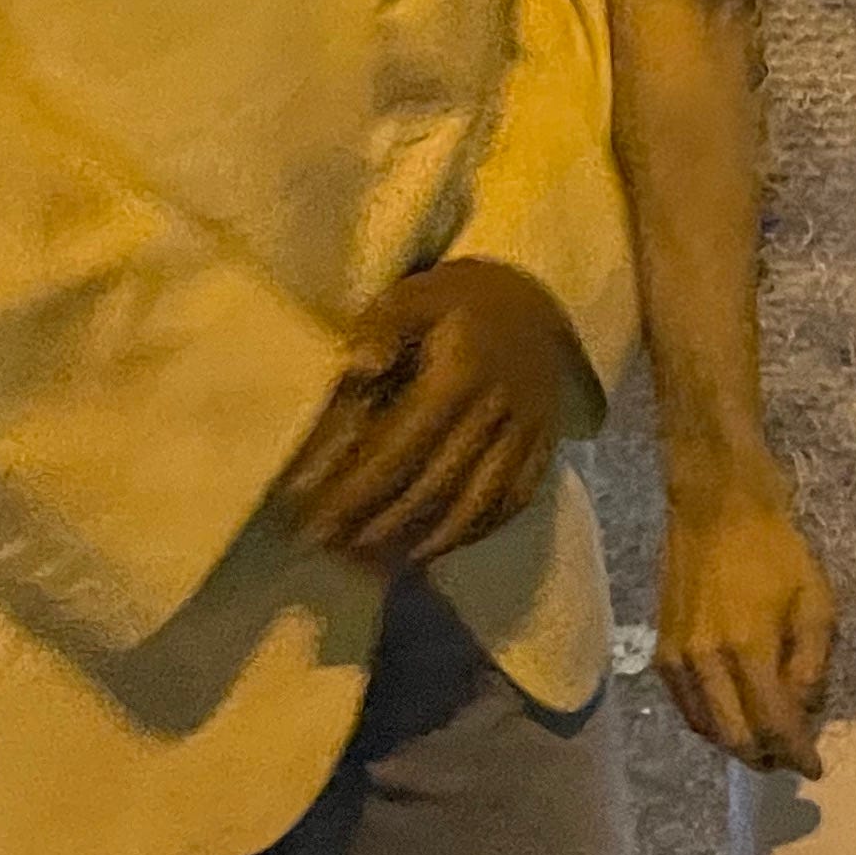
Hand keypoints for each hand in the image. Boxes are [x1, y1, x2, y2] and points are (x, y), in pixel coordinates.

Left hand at [279, 261, 586, 571]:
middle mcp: (498, 410)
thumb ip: (380, 329)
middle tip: (328, 547)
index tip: (309, 517)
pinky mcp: (546, 442)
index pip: (399, 448)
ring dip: (424, 538)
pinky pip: (515, 498)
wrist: (539, 294)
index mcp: (460, 375)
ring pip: (477, 501)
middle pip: (433, 484)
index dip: (353, 489)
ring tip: (377, 560)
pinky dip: (477, 530)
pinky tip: (438, 546)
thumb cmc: (460, 300)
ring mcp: (528, 430)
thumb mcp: (414, 294)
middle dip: (376, 524)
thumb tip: (356, 369)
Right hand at [654, 473, 837, 779]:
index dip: (796, 753)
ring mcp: (677, 660)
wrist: (716, 509)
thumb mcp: (815, 602)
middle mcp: (704, 663)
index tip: (815, 769)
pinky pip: (686, 708)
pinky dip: (711, 724)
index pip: (773, 724)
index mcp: (747, 649)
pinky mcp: (661, 652)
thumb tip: (804, 712)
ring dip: (737, 746)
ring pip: (706, 728)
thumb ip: (811, 664)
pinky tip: (733, 722)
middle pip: (735, 737)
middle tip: (790, 762)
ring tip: (766, 748)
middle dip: (766, 758)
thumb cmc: (777, 550)